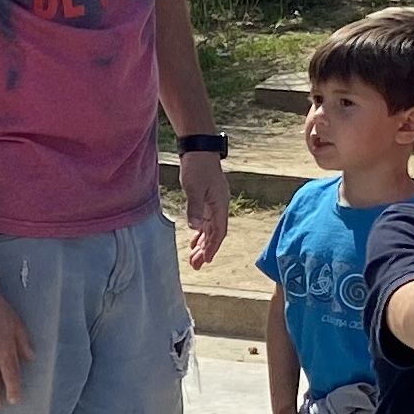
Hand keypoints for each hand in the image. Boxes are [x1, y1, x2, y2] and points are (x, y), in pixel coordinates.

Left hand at [181, 147, 230, 266]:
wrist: (199, 148)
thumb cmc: (197, 166)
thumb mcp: (194, 188)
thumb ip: (195, 208)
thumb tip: (196, 227)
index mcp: (220, 204)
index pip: (219, 232)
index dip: (213, 247)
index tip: (206, 260)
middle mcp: (220, 205)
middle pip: (215, 233)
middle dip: (206, 250)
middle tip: (196, 265)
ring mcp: (214, 202)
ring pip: (210, 228)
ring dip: (203, 243)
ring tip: (194, 258)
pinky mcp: (207, 198)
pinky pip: (206, 220)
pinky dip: (201, 232)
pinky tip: (194, 240)